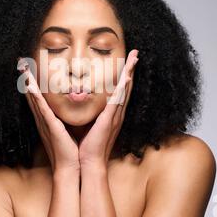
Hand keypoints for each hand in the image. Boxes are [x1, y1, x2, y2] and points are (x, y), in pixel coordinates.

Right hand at [18, 58, 79, 172]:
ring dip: (28, 82)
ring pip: (34, 98)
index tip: (30, 69)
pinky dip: (34, 96)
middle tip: (21, 62)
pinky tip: (30, 85)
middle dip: (27, 78)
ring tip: (23, 67)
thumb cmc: (72, 150)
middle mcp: (43, 119)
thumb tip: (74, 107)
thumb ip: (68, 118)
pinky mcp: (50, 126)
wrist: (72, 167)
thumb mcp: (69, 130)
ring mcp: (45, 122)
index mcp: (48, 119)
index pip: (39, 97)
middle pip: (33, 95)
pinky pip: (41, 108)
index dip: (34, 83)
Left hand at [78, 49, 138, 167]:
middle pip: (127, 87)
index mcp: (111, 114)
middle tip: (136, 54)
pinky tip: (127, 77)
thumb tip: (80, 101)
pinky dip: (123, 89)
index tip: (127, 62)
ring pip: (125, 90)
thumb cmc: (87, 145)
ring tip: (135, 59)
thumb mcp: (89, 125)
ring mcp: (115, 116)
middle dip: (131, 69)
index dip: (125, 75)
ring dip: (130, 73)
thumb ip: (90, 113)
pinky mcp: (109, 120)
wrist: (88, 162)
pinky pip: (117, 101)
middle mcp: (116, 113)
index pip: (120, 91)